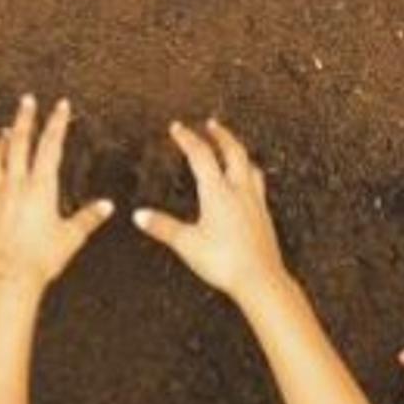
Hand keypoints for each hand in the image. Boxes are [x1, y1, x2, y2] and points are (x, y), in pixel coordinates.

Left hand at [0, 96, 114, 294]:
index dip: (57, 123)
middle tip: (27, 100)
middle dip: (25, 118)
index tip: (61, 105)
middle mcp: (16, 184)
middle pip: (20, 141)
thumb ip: (89, 218)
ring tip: (6, 129)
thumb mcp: (70, 237)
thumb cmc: (39, 259)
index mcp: (40, 186)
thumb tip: (107, 206)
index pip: (50, 145)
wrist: (5, 277)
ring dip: (4, 140)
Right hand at [133, 119, 285, 301]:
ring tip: (233, 147)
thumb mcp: (186, 244)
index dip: (187, 138)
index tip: (177, 127)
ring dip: (239, 151)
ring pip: (249, 165)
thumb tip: (139, 215)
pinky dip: (249, 172)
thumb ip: (162, 227)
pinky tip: (247, 183)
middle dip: (220, 134)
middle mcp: (239, 190)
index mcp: (217, 192)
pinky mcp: (264, 215)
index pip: (200, 155)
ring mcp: (255, 201)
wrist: (261, 280)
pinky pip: (258, 183)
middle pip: (232, 151)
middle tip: (211, 123)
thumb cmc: (224, 262)